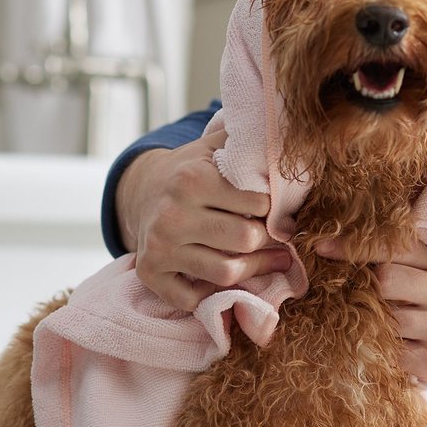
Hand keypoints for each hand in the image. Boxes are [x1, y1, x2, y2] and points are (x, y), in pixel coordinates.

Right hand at [116, 130, 291, 311]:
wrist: (142, 192)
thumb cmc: (191, 171)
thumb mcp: (215, 146)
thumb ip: (248, 139)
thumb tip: (285, 127)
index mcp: (192, 179)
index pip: (259, 205)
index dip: (276, 210)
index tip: (280, 213)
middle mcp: (172, 214)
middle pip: (246, 240)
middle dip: (269, 242)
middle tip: (280, 241)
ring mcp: (159, 246)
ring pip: (226, 273)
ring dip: (254, 271)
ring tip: (270, 262)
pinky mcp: (150, 272)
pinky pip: (193, 299)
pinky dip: (211, 296)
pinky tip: (222, 280)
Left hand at [316, 237, 426, 384]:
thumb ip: (400, 255)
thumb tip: (336, 243)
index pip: (395, 249)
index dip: (355, 247)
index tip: (321, 246)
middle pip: (386, 282)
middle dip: (366, 288)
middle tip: (357, 293)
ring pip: (385, 321)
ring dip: (371, 321)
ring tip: (375, 320)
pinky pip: (389, 353)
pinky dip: (380, 348)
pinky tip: (384, 344)